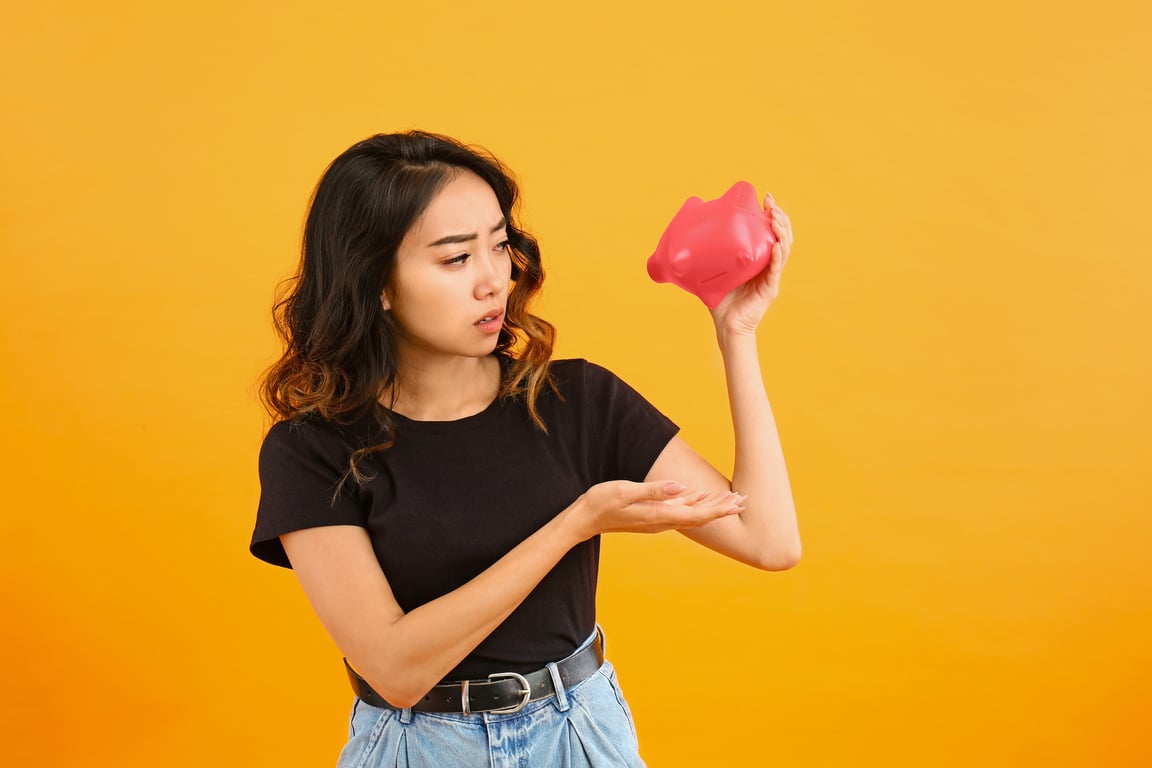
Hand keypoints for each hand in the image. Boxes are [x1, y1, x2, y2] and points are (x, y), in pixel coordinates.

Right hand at [570, 480, 744, 539]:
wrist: (583, 520)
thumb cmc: (601, 503)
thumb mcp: (624, 491)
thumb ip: (652, 490)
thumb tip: (680, 487)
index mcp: (659, 515)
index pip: (697, 514)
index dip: (719, 508)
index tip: (737, 503)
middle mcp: (662, 521)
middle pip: (700, 517)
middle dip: (722, 509)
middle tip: (744, 500)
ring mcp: (657, 520)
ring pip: (692, 514)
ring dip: (711, 507)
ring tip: (730, 498)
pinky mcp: (651, 516)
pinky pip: (680, 511)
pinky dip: (695, 504)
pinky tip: (700, 497)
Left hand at [709, 195, 793, 337]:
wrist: (726, 326)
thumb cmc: (721, 300)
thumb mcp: (715, 271)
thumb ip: (708, 256)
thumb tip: (683, 236)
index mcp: (758, 259)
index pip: (770, 232)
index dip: (772, 214)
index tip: (766, 198)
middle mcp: (768, 265)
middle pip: (782, 236)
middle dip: (779, 218)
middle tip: (771, 204)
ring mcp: (771, 277)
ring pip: (784, 249)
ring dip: (782, 232)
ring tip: (775, 219)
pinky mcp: (770, 289)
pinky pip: (776, 270)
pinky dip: (778, 256)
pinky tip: (776, 246)